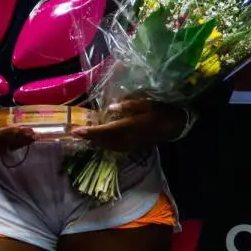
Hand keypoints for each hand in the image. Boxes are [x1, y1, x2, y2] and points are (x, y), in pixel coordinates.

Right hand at [0, 108, 35, 156]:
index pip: (0, 138)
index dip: (11, 134)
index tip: (21, 129)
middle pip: (8, 143)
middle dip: (21, 137)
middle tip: (33, 132)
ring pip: (12, 145)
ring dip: (24, 141)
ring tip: (35, 136)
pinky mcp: (0, 147)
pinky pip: (13, 146)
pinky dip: (23, 142)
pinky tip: (31, 139)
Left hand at [71, 99, 187, 151]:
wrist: (174, 126)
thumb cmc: (160, 111)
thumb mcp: (146, 102)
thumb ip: (128, 105)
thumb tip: (111, 106)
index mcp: (130, 126)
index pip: (105, 131)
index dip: (89, 132)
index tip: (75, 131)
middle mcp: (128, 139)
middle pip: (104, 141)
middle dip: (89, 138)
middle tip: (75, 133)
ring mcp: (130, 145)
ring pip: (108, 146)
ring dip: (96, 141)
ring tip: (85, 135)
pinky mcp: (133, 147)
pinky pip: (114, 148)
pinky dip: (105, 144)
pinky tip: (101, 139)